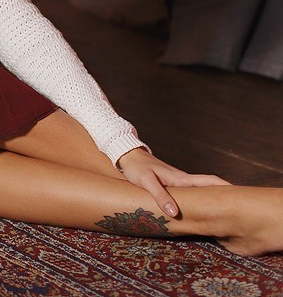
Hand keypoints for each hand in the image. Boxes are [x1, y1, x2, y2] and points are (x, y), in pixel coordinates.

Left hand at [116, 147, 230, 217]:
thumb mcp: (147, 182)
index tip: (242, 196)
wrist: (127, 156)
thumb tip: (175, 213)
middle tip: (240, 208)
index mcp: (181, 179)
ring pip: (200, 191)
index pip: (209, 182)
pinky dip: (199, 199)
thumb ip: (160, 196)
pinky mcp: (172, 184)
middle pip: (209, 187)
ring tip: (225, 212)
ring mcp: (179, 182)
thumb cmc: (137, 168)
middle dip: (224, 195)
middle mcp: (183, 180)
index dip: (225, 188)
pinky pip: (190, 193)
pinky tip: (201, 208)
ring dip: (212, 198)